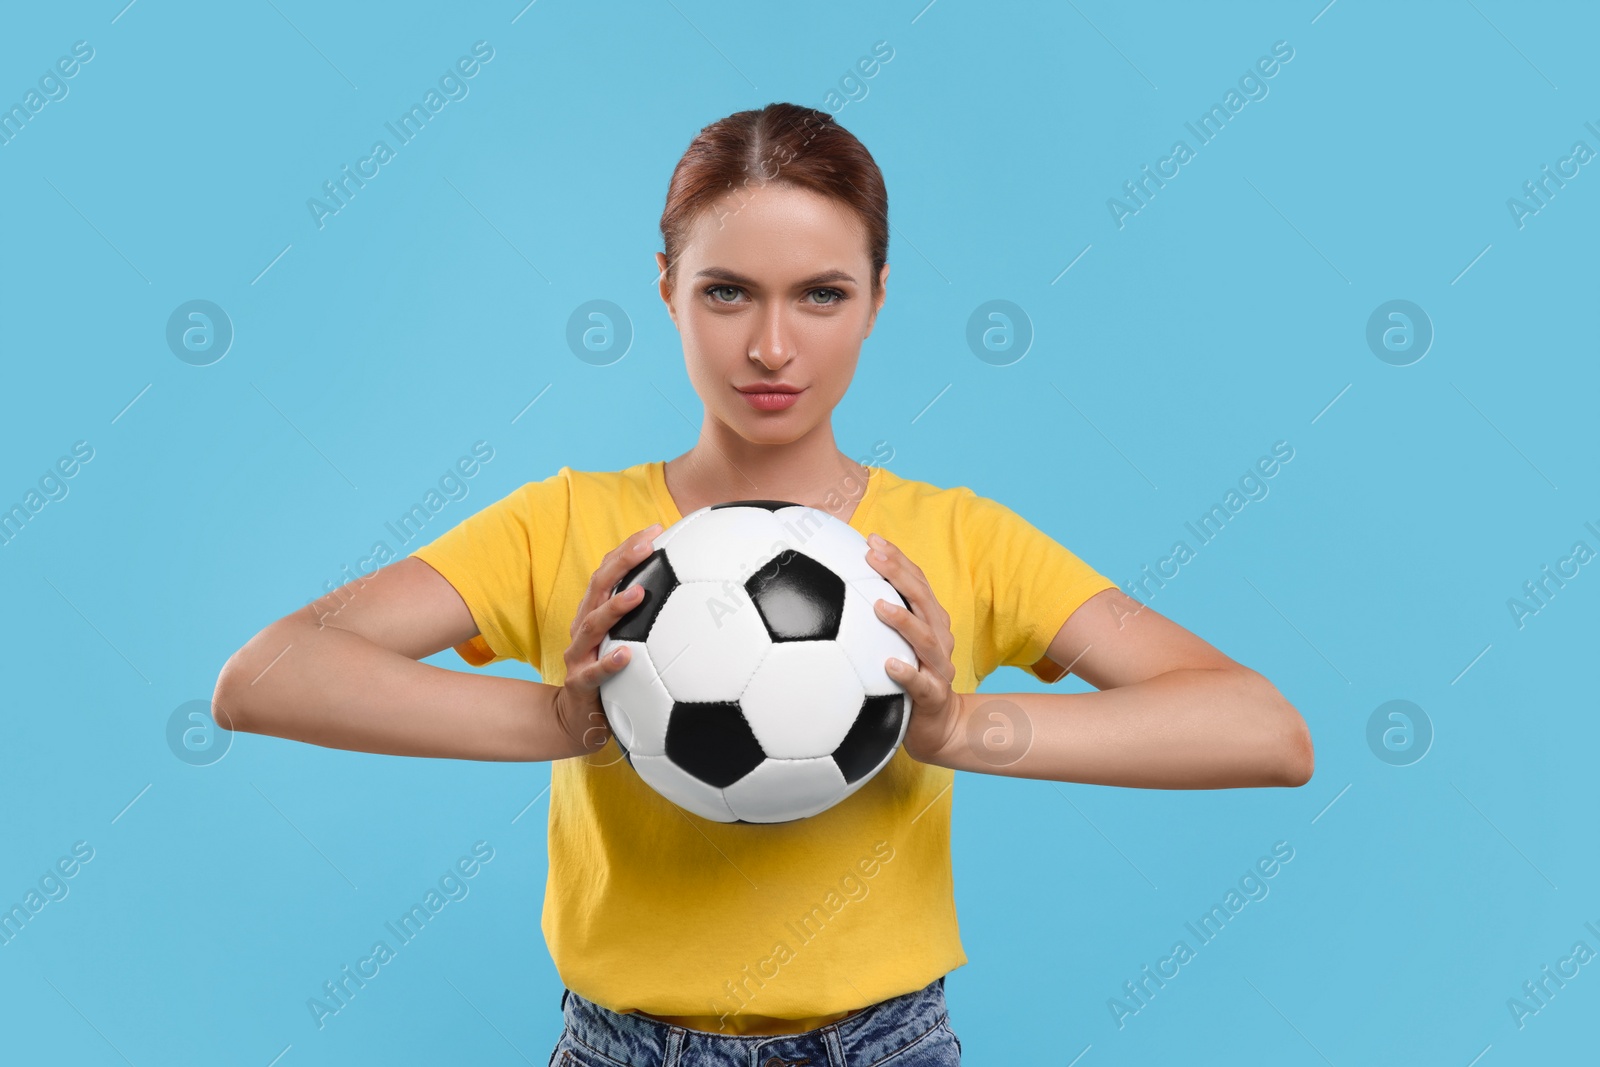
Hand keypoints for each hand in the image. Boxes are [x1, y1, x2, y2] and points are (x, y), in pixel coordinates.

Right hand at [553, 522, 662, 759]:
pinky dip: (609, 663)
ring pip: (592, 625)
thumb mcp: (630, 642)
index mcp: (596, 613)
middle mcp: (585, 628)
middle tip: (647, 544)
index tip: (656, 527)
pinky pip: (593, 673)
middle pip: (598, 586)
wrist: (579, 720)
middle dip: (622, 562)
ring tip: (639, 593)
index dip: (628, 547)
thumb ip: (652, 619)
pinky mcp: (580, 685)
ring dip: (615, 608)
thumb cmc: (612, 675)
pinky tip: (627, 656)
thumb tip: (697, 594)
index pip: (609, 571)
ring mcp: (580, 655)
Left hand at [865, 532, 965, 765]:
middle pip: (923, 599)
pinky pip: (921, 683)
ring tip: (878, 605)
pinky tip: (888, 665)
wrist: (937, 726)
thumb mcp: (895, 644)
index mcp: (930, 621)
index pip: (917, 582)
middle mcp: (938, 638)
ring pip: (925, 638)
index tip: (871, 538)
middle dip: (899, 574)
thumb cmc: (911, 678)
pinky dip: (906, 673)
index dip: (898, 558)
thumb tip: (834, 589)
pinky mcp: (933, 696)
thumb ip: (876, 619)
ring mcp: (938, 666)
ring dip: (903, 619)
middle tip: (872, 556)